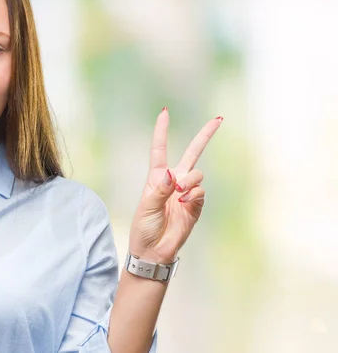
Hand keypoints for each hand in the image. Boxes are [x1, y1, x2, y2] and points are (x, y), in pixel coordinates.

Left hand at [128, 108, 222, 263]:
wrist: (153, 250)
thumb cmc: (144, 227)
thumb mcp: (146, 206)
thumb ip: (160, 189)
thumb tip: (173, 174)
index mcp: (156, 177)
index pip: (160, 150)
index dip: (162, 131)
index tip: (165, 112)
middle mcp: (173, 181)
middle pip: (192, 153)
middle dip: (205, 136)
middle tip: (219, 119)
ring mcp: (186, 193)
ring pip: (197, 174)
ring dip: (190, 180)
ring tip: (180, 193)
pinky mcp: (196, 206)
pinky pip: (201, 191)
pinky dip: (194, 194)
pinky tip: (185, 202)